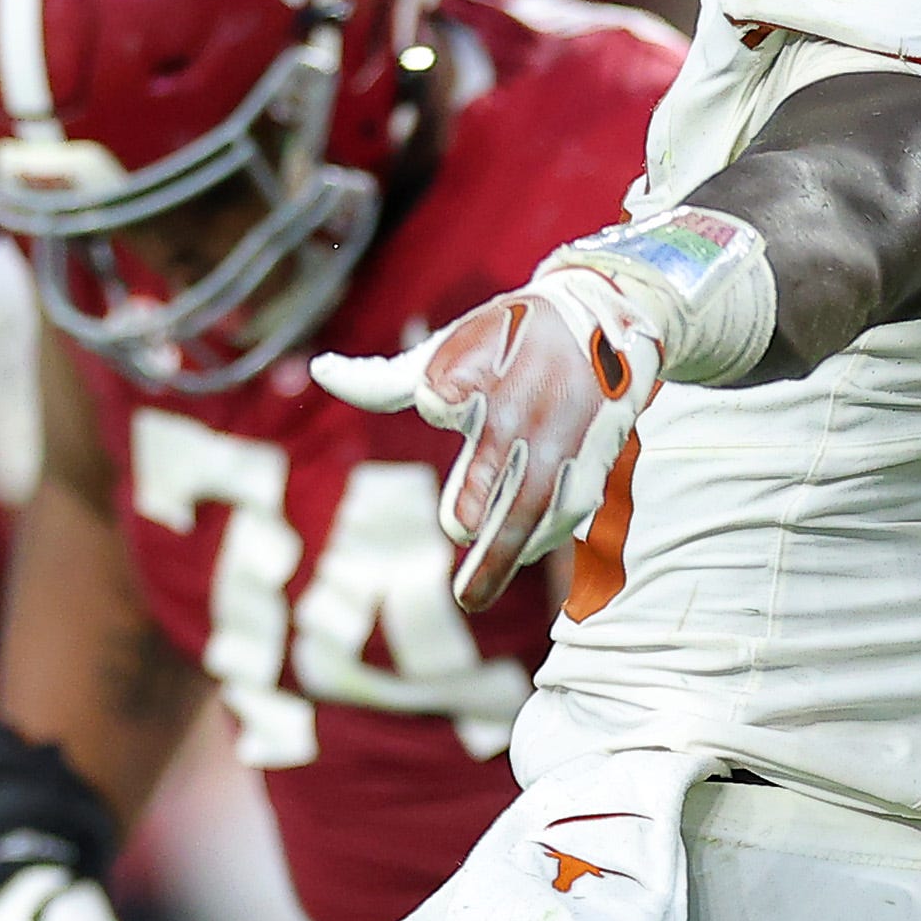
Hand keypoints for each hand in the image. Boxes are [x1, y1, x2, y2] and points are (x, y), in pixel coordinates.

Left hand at [316, 273, 660, 614]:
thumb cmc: (505, 341)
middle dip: (477, 496)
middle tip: (461, 526)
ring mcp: (557, 439)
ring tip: (469, 599)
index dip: (443, 395)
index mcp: (480, 367)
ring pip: (530, 504)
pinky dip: (537, 539)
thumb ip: (383, 380)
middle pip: (496, 458)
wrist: (600, 322)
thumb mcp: (446, 348)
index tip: (441, 401)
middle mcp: (519, 406)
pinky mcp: (588, 463)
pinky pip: (561, 510)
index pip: (453, 388)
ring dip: (501, 555)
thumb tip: (320, 370)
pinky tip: (515, 559)